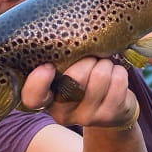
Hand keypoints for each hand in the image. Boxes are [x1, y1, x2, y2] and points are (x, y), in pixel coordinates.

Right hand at [21, 58, 137, 127]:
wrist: (112, 111)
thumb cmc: (85, 82)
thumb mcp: (67, 74)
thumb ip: (61, 62)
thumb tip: (63, 34)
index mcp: (47, 99)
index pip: (32, 98)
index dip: (38, 82)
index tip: (49, 67)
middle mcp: (62, 112)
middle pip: (75, 77)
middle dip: (88, 60)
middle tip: (91, 60)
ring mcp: (86, 117)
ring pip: (100, 75)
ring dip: (106, 64)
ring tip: (104, 68)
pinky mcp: (108, 116)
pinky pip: (118, 81)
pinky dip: (119, 72)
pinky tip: (115, 77)